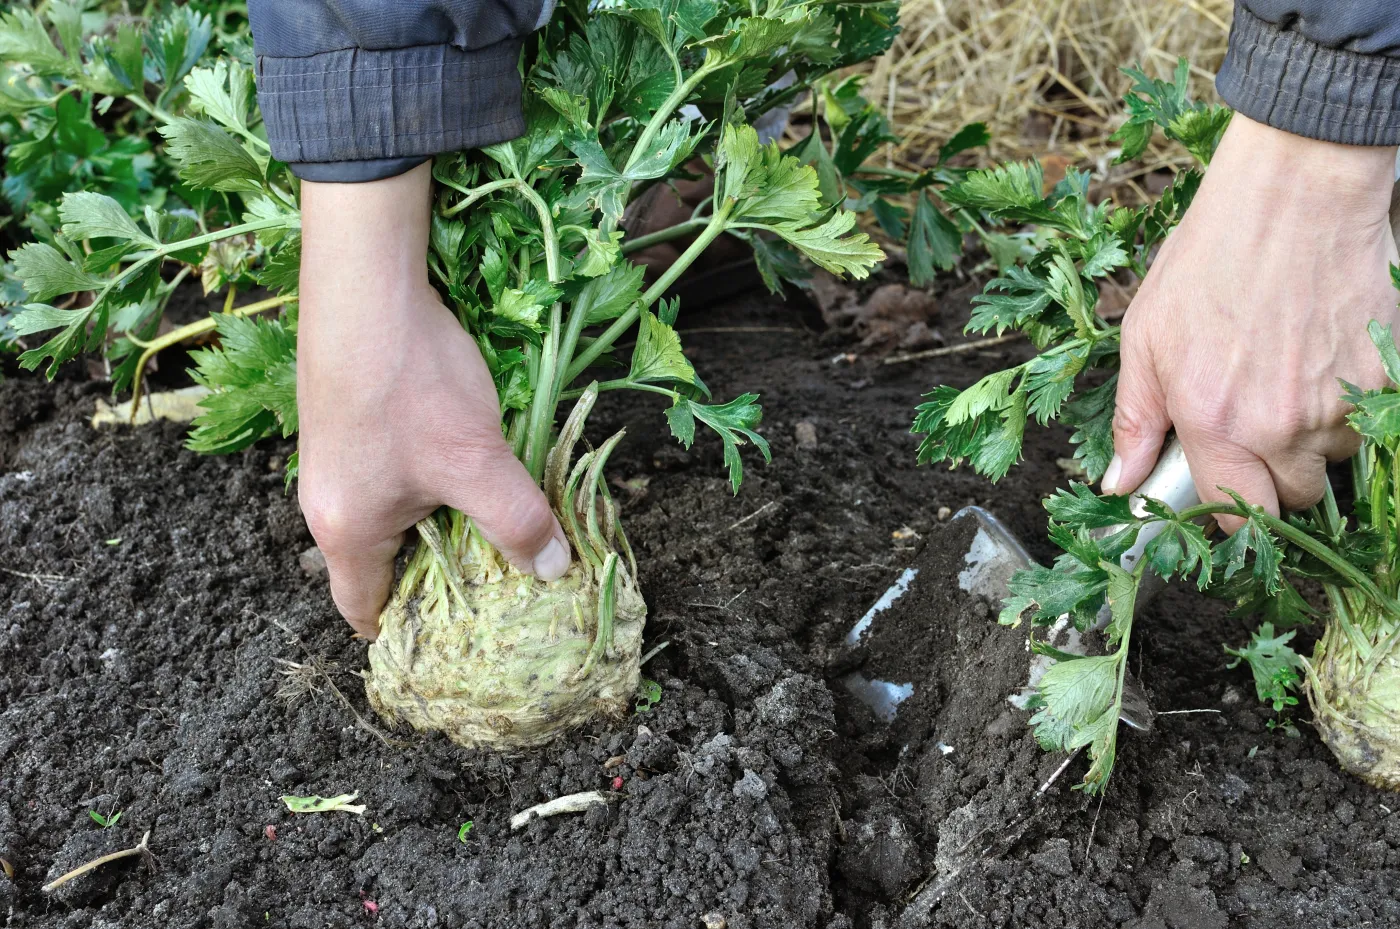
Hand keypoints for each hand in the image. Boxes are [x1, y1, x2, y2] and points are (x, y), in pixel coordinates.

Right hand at [297, 163, 570, 637]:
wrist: (366, 283)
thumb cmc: (411, 382)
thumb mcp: (476, 461)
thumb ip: (517, 522)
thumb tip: (555, 572)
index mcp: (345, 532)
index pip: (366, 611)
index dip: (412, 633)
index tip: (461, 640)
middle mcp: (327, 503)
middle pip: (381, 564)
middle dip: (438, 576)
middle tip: (497, 583)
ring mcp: (335, 458)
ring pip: (391, 514)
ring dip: (439, 522)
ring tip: (494, 524)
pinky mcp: (351, 420)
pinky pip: (391, 474)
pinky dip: (430, 482)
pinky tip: (471, 463)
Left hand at [1106, 114, 1399, 531]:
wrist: (1295, 197)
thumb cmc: (1211, 260)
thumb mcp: (1145, 339)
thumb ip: (1135, 421)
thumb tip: (1117, 484)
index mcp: (1216, 423)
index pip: (1236, 517)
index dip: (1231, 510)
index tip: (1226, 486)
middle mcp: (1282, 426)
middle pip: (1291, 497)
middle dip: (1274, 476)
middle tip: (1255, 423)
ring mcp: (1342, 403)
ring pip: (1334, 458)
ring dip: (1314, 437)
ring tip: (1288, 375)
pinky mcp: (1388, 375)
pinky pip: (1371, 419)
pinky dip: (1351, 403)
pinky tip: (1322, 358)